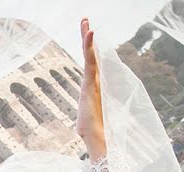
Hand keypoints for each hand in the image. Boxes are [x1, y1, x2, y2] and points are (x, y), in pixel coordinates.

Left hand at [76, 18, 106, 159]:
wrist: (98, 137)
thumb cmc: (93, 132)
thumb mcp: (86, 121)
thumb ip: (87, 119)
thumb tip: (85, 130)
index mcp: (92, 87)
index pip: (91, 64)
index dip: (89, 50)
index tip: (88, 35)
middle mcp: (94, 81)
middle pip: (91, 54)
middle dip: (87, 38)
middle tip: (85, 20)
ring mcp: (93, 81)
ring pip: (90, 54)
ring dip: (86, 37)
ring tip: (85, 21)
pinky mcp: (91, 83)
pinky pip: (90, 61)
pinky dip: (89, 47)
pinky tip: (89, 33)